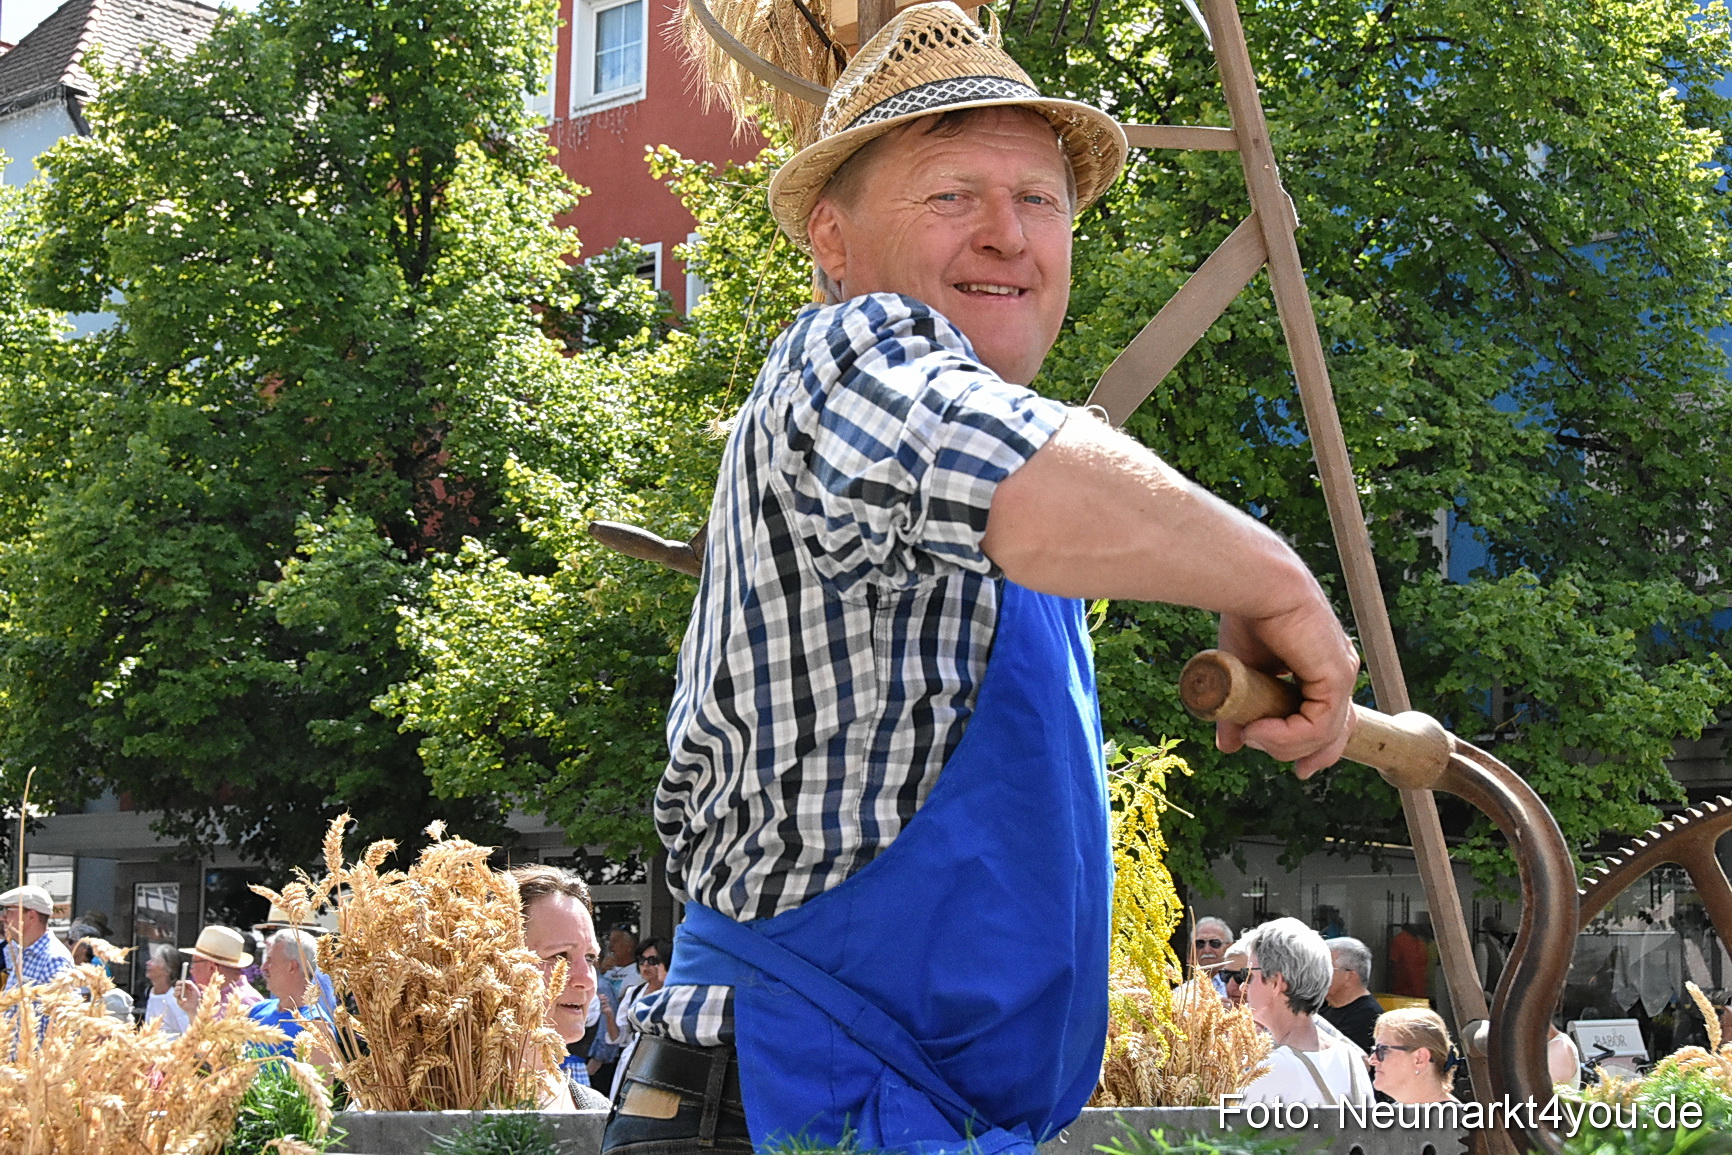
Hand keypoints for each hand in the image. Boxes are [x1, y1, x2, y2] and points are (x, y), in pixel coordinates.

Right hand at [173, 978, 202, 1014]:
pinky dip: (181, 999)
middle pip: (175, 988)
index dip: (179, 982)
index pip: (179, 983)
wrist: (196, 1006)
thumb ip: (190, 984)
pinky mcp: (179, 1002)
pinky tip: (185, 1000)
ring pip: (174, 993)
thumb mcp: (195, 989)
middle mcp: (181, 992)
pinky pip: (177, 999)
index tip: (180, 983)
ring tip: (181, 993)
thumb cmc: (196, 997)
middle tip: (181, 989)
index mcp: (185, 988)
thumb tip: (184, 981)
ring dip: (177, 992)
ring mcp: (179, 997)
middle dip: (178, 987)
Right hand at [1213, 593, 1358, 778]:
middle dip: (1317, 756)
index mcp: (1320, 665)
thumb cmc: (1247, 615)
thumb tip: (1230, 745)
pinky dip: (1287, 736)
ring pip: (1324, 733)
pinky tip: (1258, 731)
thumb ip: (1239, 709)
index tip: (1300, 769)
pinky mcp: (1336, 676)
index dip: (1314, 745)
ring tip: (1252, 736)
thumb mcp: (1240, 673)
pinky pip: (1317, 725)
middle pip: (1338, 730)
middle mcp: (1337, 669)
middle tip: (1299, 772)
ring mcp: (1341, 673)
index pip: (1328, 715)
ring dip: (1285, 745)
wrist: (1255, 585)